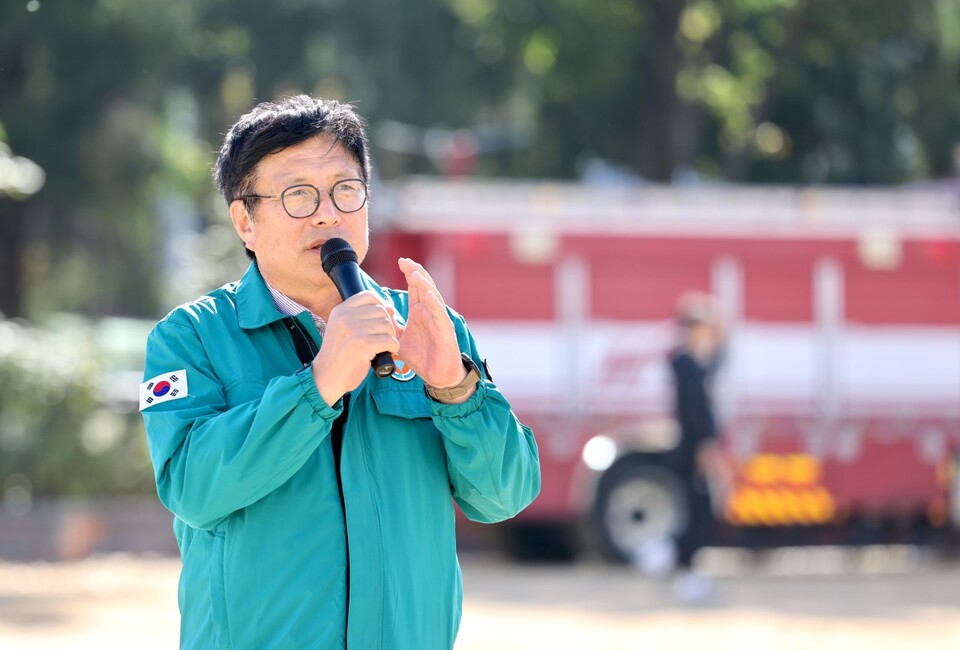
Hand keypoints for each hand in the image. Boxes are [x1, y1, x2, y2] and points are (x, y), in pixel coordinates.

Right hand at [311, 291, 399, 405]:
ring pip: (387, 325)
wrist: (326, 376)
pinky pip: (390, 340)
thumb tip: (391, 309)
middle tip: (383, 338)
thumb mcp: (343, 329)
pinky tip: (387, 353)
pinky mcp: (363, 345)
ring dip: (390, 337)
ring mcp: (354, 330)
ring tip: (383, 347)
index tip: (382, 319)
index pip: (368, 296)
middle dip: (387, 325)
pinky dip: (393, 348)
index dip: (381, 305)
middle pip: (381, 311)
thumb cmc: (339, 354)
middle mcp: (346, 317)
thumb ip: (361, 317)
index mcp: (340, 311)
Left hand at [395, 258, 469, 394]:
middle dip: (415, 272)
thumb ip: (390, 328)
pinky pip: (439, 313)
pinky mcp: (445, 330)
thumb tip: (376, 319)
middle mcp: (430, 312)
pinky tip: (427, 294)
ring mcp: (438, 320)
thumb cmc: (423, 357)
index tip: (400, 261)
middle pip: (424, 286)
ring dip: (424, 284)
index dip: (409, 274)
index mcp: (420, 312)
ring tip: (414, 273)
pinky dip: (433, 302)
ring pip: (432, 296)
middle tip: (405, 261)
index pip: (415, 288)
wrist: (438, 376)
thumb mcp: (400, 340)